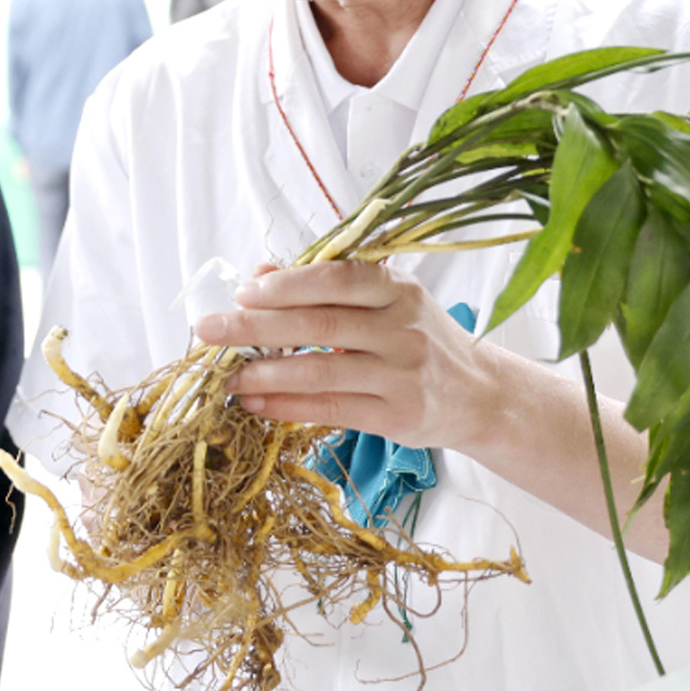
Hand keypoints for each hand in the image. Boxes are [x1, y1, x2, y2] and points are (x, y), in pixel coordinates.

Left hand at [192, 260, 498, 452]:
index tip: (243, 293)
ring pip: (320, 371)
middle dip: (256, 327)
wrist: (480, 394)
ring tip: (224, 375)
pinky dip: (285, 406)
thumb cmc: (418, 338)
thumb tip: (258, 274)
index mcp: (399, 290)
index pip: (337, 280)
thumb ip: (325, 286)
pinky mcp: (397, 417)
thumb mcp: (386, 301)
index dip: (287, 286)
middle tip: (209, 329)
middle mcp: (403, 330)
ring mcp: (402, 376)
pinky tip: (253, 402)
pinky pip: (330, 409)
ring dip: (264, 374)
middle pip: (320, 325)